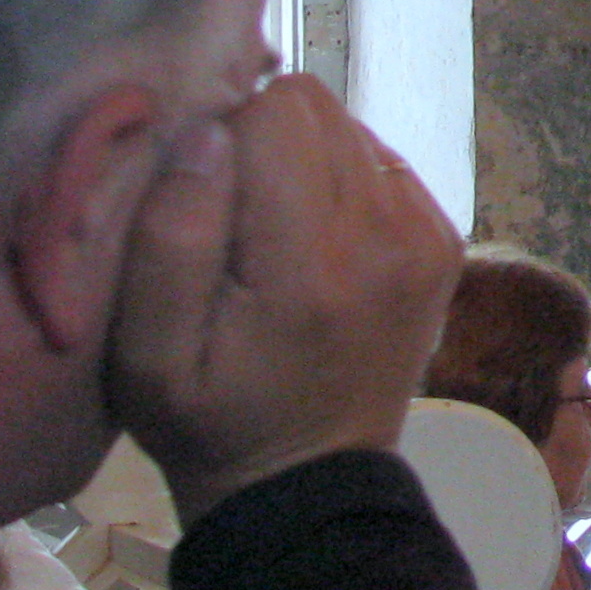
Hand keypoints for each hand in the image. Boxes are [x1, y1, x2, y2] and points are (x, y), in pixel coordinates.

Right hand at [104, 74, 461, 524]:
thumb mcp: (148, 356)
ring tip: (273, 239)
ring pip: (348, 127)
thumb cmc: (211, 420)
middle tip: (235, 221)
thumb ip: (171, 236)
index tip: (203, 204)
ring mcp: (425, 233)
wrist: (305, 481)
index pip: (274, 110)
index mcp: (313, 260)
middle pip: (315, 108)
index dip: (222, 140)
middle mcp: (387, 233)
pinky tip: (314, 246)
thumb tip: (211, 133)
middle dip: (263, 144)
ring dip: (302, 163)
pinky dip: (340, 186)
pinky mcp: (442, 238)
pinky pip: (378, 161)